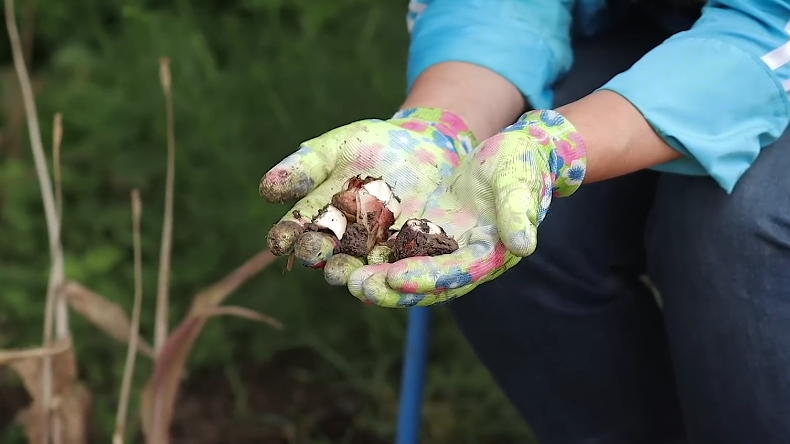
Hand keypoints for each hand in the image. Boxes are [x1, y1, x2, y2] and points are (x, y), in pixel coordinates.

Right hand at [259, 107, 475, 283]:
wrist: (424, 146)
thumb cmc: (371, 146)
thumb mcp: (335, 150)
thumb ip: (303, 168)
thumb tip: (266, 190)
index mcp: (322, 224)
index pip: (299, 233)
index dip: (288, 237)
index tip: (279, 239)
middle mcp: (350, 247)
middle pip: (334, 259)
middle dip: (327, 260)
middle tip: (322, 261)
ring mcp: (385, 256)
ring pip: (372, 272)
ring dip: (364, 277)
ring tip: (357, 280)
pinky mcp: (421, 260)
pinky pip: (414, 270)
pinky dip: (408, 274)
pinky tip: (400, 274)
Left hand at [347, 109, 587, 306]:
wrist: (511, 154)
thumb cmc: (520, 165)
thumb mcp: (520, 183)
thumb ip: (518, 212)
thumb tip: (523, 246)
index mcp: (486, 254)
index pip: (455, 273)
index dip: (426, 278)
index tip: (396, 278)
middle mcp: (458, 260)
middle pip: (421, 281)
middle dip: (389, 287)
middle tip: (357, 286)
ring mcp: (437, 248)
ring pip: (401, 269)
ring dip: (373, 275)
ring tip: (342, 276)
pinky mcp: (420, 231)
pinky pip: (391, 246)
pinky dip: (368, 252)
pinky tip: (341, 250)